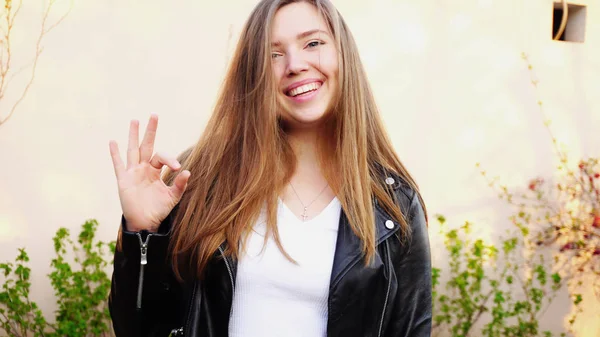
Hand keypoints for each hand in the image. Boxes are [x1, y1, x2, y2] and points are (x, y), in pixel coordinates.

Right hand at [109, 114, 190, 231]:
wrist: (145, 222)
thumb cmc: (159, 209)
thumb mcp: (172, 197)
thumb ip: (180, 185)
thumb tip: (187, 171)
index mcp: (156, 171)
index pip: (162, 157)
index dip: (170, 159)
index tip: (177, 167)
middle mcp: (144, 169)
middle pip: (147, 145)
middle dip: (150, 131)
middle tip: (154, 115)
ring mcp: (133, 173)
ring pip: (132, 150)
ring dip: (133, 136)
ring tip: (134, 121)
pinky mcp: (123, 180)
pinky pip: (118, 165)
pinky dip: (115, 154)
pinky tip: (113, 142)